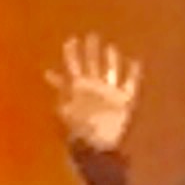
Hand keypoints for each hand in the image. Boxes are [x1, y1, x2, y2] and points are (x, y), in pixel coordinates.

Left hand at [52, 36, 141, 160]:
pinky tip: (136, 62)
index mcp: (77, 88)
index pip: (73, 66)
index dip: (71, 53)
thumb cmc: (77, 131)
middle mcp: (93, 88)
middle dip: (91, 51)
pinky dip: (134, 74)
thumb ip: (61, 90)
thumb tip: (48, 73)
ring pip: (110, 72)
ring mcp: (109, 94)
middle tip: (90, 35)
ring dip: (111, 60)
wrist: (96, 148)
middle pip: (92, 65)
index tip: (71, 40)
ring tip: (111, 47)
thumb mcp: (62, 107)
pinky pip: (131, 85)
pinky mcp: (124, 102)